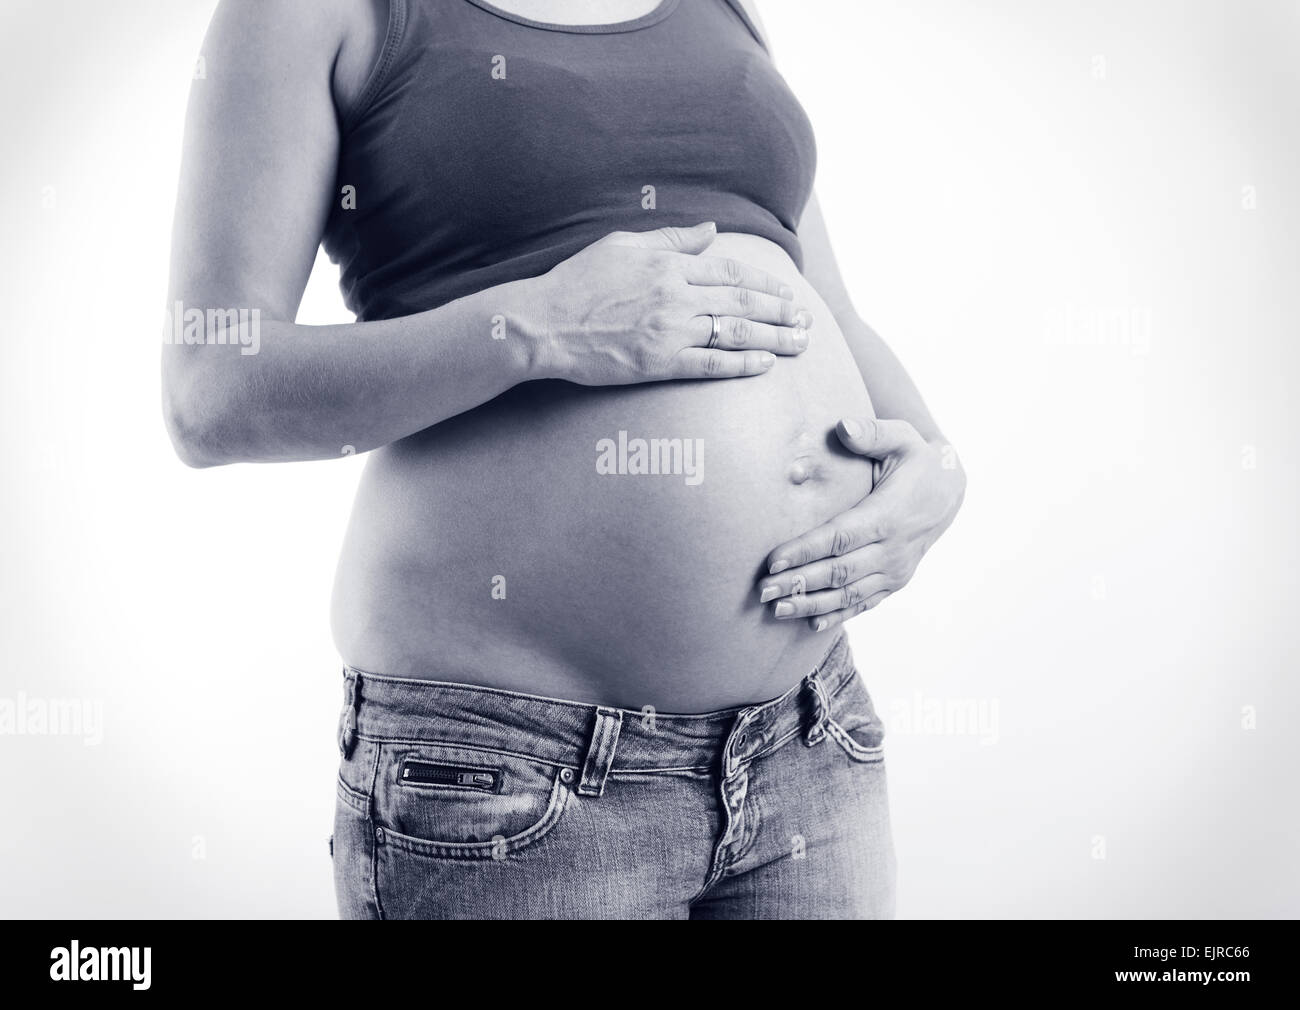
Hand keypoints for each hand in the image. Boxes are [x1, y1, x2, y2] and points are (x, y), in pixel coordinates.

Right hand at [533, 222, 812, 384]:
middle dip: (781, 311)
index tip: (788, 293)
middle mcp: (675, 295)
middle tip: (807, 321)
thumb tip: (711, 230)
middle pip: (742, 302)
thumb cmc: (578, 282)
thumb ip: (671, 239)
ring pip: (734, 332)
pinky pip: (709, 364)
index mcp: (669, 265)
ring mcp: (669, 330)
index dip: (765, 284)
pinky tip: (765, 364)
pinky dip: (741, 364)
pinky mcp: (658, 363)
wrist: (543, 323)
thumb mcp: (622, 245)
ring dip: (773, 338)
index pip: (731, 272)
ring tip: (799, 343)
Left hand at [758, 417, 965, 630]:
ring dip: (812, 603)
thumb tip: (843, 426)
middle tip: (762, 591)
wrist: (949, 490)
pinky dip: (838, 614)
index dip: (805, 551)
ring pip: (848, 593)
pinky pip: (864, 603)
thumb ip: (872, 432)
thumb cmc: (916, 461)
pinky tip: (810, 622)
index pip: (839, 537)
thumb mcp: (902, 438)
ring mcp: (895, 570)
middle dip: (798, 583)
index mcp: (888, 515)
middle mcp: (893, 549)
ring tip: (777, 610)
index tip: (773, 561)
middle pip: (839, 572)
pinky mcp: (895, 582)